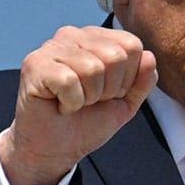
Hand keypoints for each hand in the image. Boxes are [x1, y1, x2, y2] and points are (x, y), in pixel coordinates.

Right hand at [0, 26, 156, 184]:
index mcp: (97, 38)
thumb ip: (143, 81)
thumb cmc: (87, 121)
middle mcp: (73, 35)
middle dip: (108, 89)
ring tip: (74, 102)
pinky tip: (60, 104)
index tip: (107, 94)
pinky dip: (70, 102)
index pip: (132, 45)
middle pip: (115, 56)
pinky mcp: (34, 64)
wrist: (55, 149)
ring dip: (88, 97)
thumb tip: (150, 57)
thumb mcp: (126, 102)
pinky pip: (69, 81)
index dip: (127, 79)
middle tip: (89, 100)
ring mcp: (51, 47)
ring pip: (93, 68)